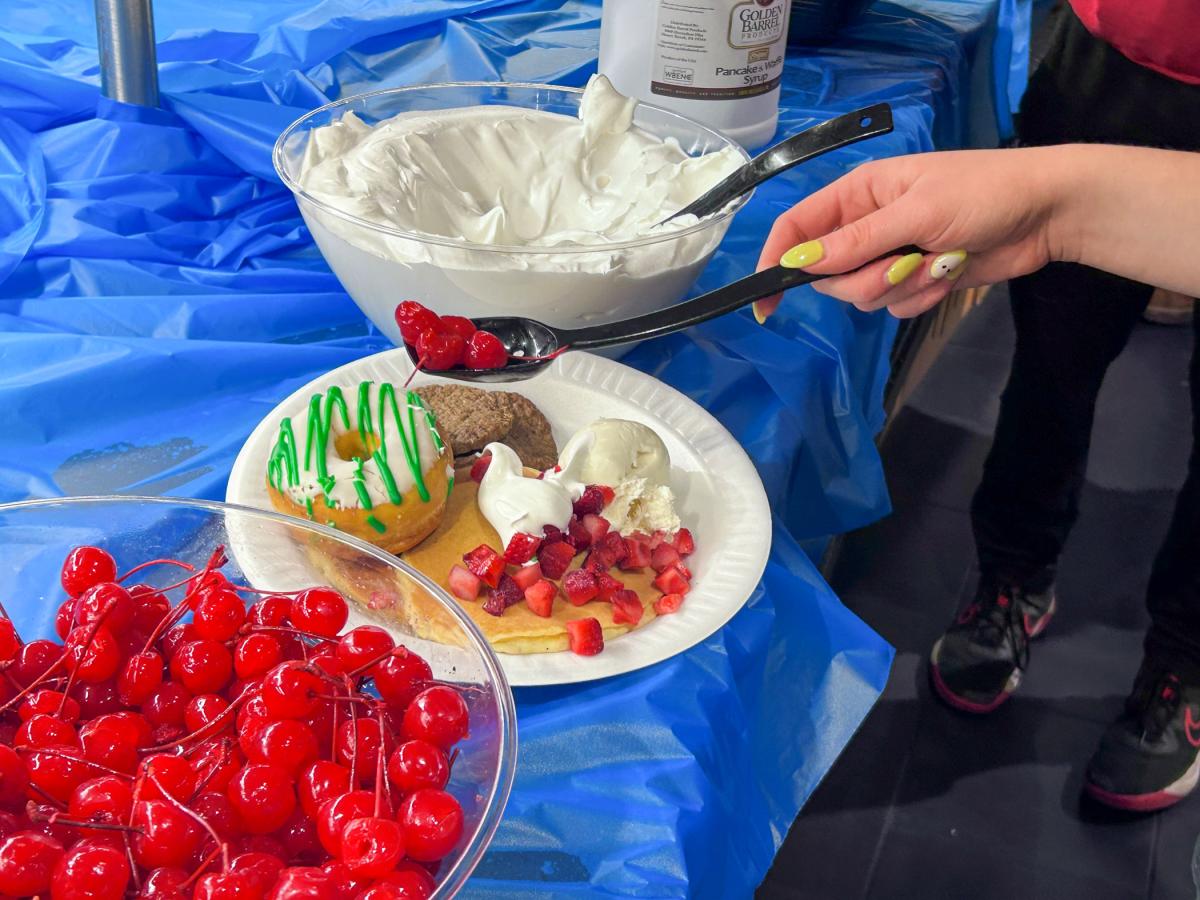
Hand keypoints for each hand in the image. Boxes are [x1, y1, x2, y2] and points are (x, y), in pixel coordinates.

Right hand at [754, 148, 1063, 319]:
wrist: (1046, 212)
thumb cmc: (982, 194)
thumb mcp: (915, 212)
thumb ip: (855, 241)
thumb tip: (797, 263)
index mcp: (858, 194)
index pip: (797, 229)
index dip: (775, 262)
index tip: (766, 302)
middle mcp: (866, 225)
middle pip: (828, 274)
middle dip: (863, 279)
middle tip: (902, 266)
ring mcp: (891, 254)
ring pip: (861, 295)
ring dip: (900, 289)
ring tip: (940, 264)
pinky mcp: (916, 279)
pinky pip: (894, 306)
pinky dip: (921, 297)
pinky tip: (950, 274)